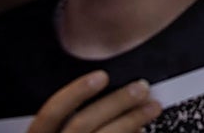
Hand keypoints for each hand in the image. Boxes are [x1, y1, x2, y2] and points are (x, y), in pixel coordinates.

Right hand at [28, 71, 160, 132]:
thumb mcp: (60, 130)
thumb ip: (73, 117)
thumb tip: (113, 90)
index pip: (51, 113)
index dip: (76, 92)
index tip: (102, 76)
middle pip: (82, 124)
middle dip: (115, 103)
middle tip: (141, 88)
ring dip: (131, 120)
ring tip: (152, 107)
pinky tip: (141, 130)